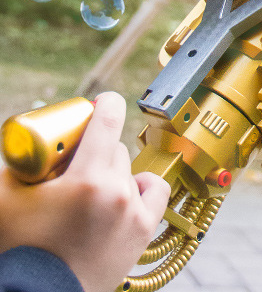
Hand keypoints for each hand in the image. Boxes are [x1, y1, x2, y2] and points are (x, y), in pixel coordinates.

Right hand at [0, 92, 170, 291]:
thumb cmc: (22, 251)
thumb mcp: (8, 199)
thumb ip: (22, 165)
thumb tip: (38, 146)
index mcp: (87, 179)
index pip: (108, 120)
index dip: (106, 103)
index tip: (102, 101)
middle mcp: (117, 191)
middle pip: (114, 148)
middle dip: (95, 151)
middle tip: (76, 165)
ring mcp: (134, 211)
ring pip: (128, 171)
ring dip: (112, 174)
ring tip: (89, 193)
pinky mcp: (144, 229)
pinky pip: (154, 189)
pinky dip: (142, 186)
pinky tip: (126, 191)